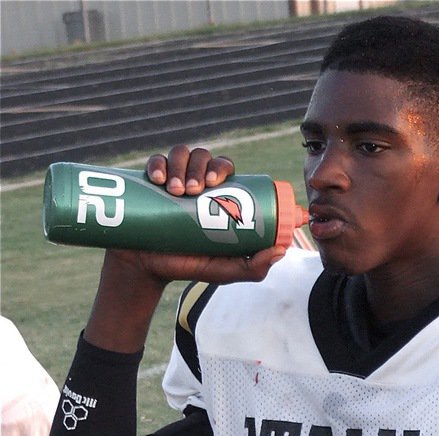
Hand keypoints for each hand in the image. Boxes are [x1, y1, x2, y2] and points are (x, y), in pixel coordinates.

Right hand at [85, 143, 285, 348]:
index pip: (225, 169)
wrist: (148, 267)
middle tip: (196, 188)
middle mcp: (196, 182)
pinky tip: (159, 179)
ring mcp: (173, 179)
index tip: (216, 180)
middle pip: (203, 157)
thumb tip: (281, 251)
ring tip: (177, 191)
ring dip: (180, 166)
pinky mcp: (150, 180)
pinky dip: (158, 165)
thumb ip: (253, 267)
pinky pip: (156, 160)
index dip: (222, 167)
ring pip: (180, 154)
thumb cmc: (190, 265)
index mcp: (217, 195)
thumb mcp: (224, 270)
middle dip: (201, 166)